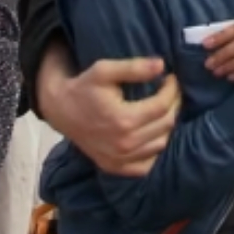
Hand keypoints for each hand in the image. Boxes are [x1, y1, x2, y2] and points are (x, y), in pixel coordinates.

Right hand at [38, 52, 180, 176]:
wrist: (60, 111)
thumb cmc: (83, 88)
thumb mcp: (103, 71)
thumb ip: (133, 68)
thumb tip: (162, 65)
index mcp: (123, 120)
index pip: (162, 106)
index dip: (172, 90)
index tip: (171, 79)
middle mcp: (125, 144)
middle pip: (166, 125)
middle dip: (173, 105)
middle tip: (171, 92)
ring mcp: (121, 160)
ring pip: (161, 143)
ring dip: (166, 126)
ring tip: (162, 110)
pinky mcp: (116, 168)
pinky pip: (147, 164)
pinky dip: (153, 149)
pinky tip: (150, 133)